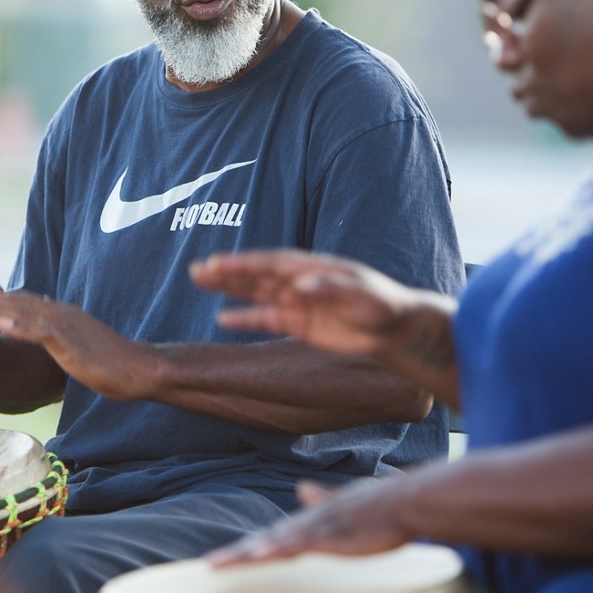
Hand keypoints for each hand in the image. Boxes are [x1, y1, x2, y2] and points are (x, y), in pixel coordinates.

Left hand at [0, 289, 155, 400]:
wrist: (138, 368)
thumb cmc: (113, 362)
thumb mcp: (81, 344)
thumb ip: (64, 336)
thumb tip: (53, 333)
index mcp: (63, 315)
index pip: (25, 301)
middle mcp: (61, 314)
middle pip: (17, 301)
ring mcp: (65, 327)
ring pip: (22, 312)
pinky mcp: (69, 343)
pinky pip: (40, 333)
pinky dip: (20, 327)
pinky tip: (1, 323)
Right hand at [189, 250, 417, 359]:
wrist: (396, 328)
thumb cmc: (383, 304)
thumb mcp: (360, 295)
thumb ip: (330, 289)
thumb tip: (300, 285)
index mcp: (312, 267)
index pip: (272, 263)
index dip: (245, 263)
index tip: (219, 263)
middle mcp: (299, 281)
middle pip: (257, 275)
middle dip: (227, 272)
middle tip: (197, 269)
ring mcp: (297, 301)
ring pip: (256, 293)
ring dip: (229, 288)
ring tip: (200, 282)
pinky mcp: (299, 323)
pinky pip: (265, 320)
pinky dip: (245, 319)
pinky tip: (222, 319)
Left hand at [207, 475, 412, 566]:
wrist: (407, 500)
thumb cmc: (382, 503)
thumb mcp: (346, 501)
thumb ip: (323, 498)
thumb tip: (300, 487)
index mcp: (313, 518)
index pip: (275, 534)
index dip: (250, 545)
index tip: (228, 556)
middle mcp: (310, 522)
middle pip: (267, 539)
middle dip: (239, 553)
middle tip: (211, 564)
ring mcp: (320, 529)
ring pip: (276, 543)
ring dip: (249, 553)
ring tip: (224, 563)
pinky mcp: (334, 537)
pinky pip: (299, 546)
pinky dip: (278, 549)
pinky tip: (261, 554)